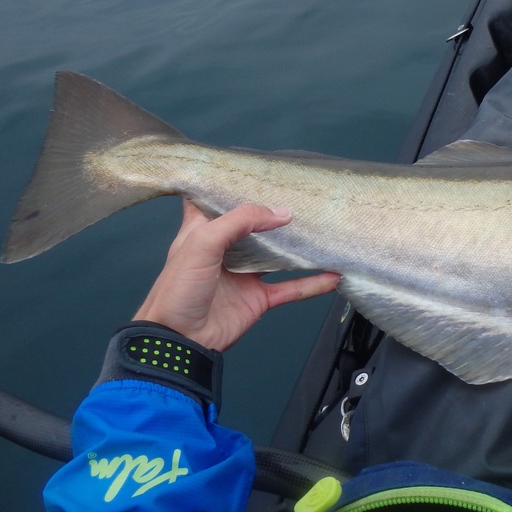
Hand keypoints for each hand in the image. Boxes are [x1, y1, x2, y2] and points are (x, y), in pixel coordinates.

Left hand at [134, 200, 339, 350]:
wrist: (179, 341)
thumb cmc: (178, 289)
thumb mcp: (202, 243)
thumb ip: (240, 221)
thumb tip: (282, 213)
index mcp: (203, 231)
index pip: (214, 200)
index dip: (231, 184)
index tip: (256, 170)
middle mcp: (225, 250)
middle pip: (253, 225)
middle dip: (273, 211)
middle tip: (301, 194)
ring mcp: (244, 275)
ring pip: (277, 255)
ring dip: (298, 246)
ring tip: (322, 229)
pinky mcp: (258, 298)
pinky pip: (291, 288)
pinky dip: (312, 283)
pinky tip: (333, 275)